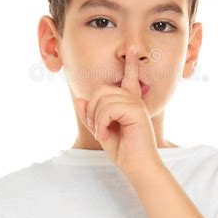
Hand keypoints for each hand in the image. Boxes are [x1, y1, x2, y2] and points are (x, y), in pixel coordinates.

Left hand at [74, 45, 162, 177]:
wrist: (138, 168)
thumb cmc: (123, 151)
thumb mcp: (102, 130)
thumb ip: (90, 115)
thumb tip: (79, 99)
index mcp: (129, 102)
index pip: (129, 78)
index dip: (130, 64)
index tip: (130, 49)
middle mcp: (134, 100)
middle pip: (102, 90)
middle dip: (92, 109)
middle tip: (97, 127)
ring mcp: (136, 104)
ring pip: (103, 100)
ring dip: (96, 119)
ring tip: (103, 133)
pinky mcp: (136, 111)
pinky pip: (108, 109)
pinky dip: (101, 123)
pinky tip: (106, 135)